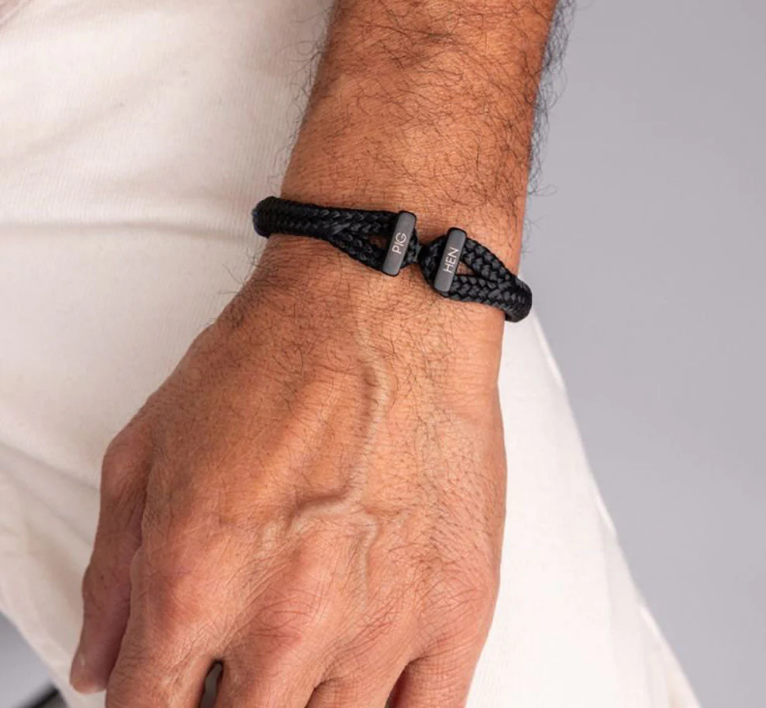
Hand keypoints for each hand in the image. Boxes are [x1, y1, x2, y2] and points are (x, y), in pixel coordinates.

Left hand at [70, 236, 507, 706]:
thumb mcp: (148, 448)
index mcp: (196, 580)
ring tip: (301, 650)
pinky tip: (366, 684)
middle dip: (226, 703)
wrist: (383, 305)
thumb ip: (111, 575)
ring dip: (304, 702)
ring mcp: (384, 621)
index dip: (150, 707)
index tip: (168, 686)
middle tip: (235, 663)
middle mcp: (289, 619)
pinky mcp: (458, 605)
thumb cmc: (277, 358)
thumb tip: (101, 664)